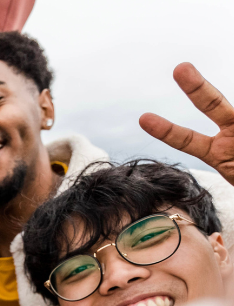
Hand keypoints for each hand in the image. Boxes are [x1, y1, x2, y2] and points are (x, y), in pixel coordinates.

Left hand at [140, 63, 233, 186]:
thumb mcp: (231, 175)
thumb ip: (223, 166)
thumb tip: (223, 171)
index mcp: (218, 152)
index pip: (188, 140)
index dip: (167, 130)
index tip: (143, 119)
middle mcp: (232, 131)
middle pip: (213, 104)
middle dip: (196, 88)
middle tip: (179, 68)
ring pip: (221, 104)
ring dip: (202, 90)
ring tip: (185, 73)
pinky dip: (216, 126)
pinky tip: (230, 148)